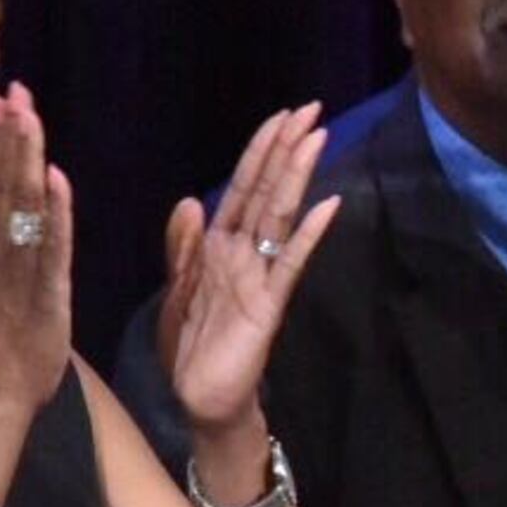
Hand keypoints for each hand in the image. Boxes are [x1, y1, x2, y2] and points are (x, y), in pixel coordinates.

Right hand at [0, 82, 74, 409]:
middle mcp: (2, 252)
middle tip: (15, 90)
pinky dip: (54, 213)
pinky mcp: (46, 292)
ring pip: (23, 206)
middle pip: (5, 185)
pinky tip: (56, 179)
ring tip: (28, 116)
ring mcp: (22, 270)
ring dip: (26, 160)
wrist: (0, 394)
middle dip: (11, 137)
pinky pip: (51, 246)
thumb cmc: (0, 343)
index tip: (3, 102)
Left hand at [161, 102, 343, 437]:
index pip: (244, 186)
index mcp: (218, 245)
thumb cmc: (191, 348)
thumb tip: (192, 199)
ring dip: (297, 175)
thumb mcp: (177, 289)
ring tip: (318, 137)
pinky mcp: (269, 304)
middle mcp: (244, 253)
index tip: (284, 115)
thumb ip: (183, 246)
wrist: (201, 398)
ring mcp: (260, 275)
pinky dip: (308, 233)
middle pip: (268, 190)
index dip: (262, 150)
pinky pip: (290, 262)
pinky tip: (329, 205)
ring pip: (280, 215)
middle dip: (287, 148)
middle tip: (313, 108)